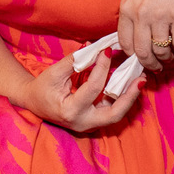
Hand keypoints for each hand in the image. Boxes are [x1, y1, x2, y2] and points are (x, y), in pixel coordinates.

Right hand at [14, 52, 143, 132]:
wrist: (33, 103)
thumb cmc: (42, 88)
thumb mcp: (54, 73)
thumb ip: (74, 62)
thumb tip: (94, 48)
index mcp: (70, 111)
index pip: (93, 88)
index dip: (102, 68)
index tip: (107, 51)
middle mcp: (83, 123)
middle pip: (114, 114)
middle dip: (129, 96)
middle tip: (141, 79)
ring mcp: (89, 125)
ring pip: (116, 114)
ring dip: (128, 97)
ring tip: (139, 80)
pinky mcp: (93, 122)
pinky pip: (110, 111)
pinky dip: (120, 98)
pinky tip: (127, 84)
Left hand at [117, 0, 173, 71]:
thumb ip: (130, 13)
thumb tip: (132, 39)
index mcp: (126, 8)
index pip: (124, 43)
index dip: (132, 55)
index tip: (138, 59)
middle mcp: (141, 14)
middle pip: (142, 52)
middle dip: (149, 64)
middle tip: (155, 66)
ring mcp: (161, 16)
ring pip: (161, 50)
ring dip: (166, 58)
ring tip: (168, 56)